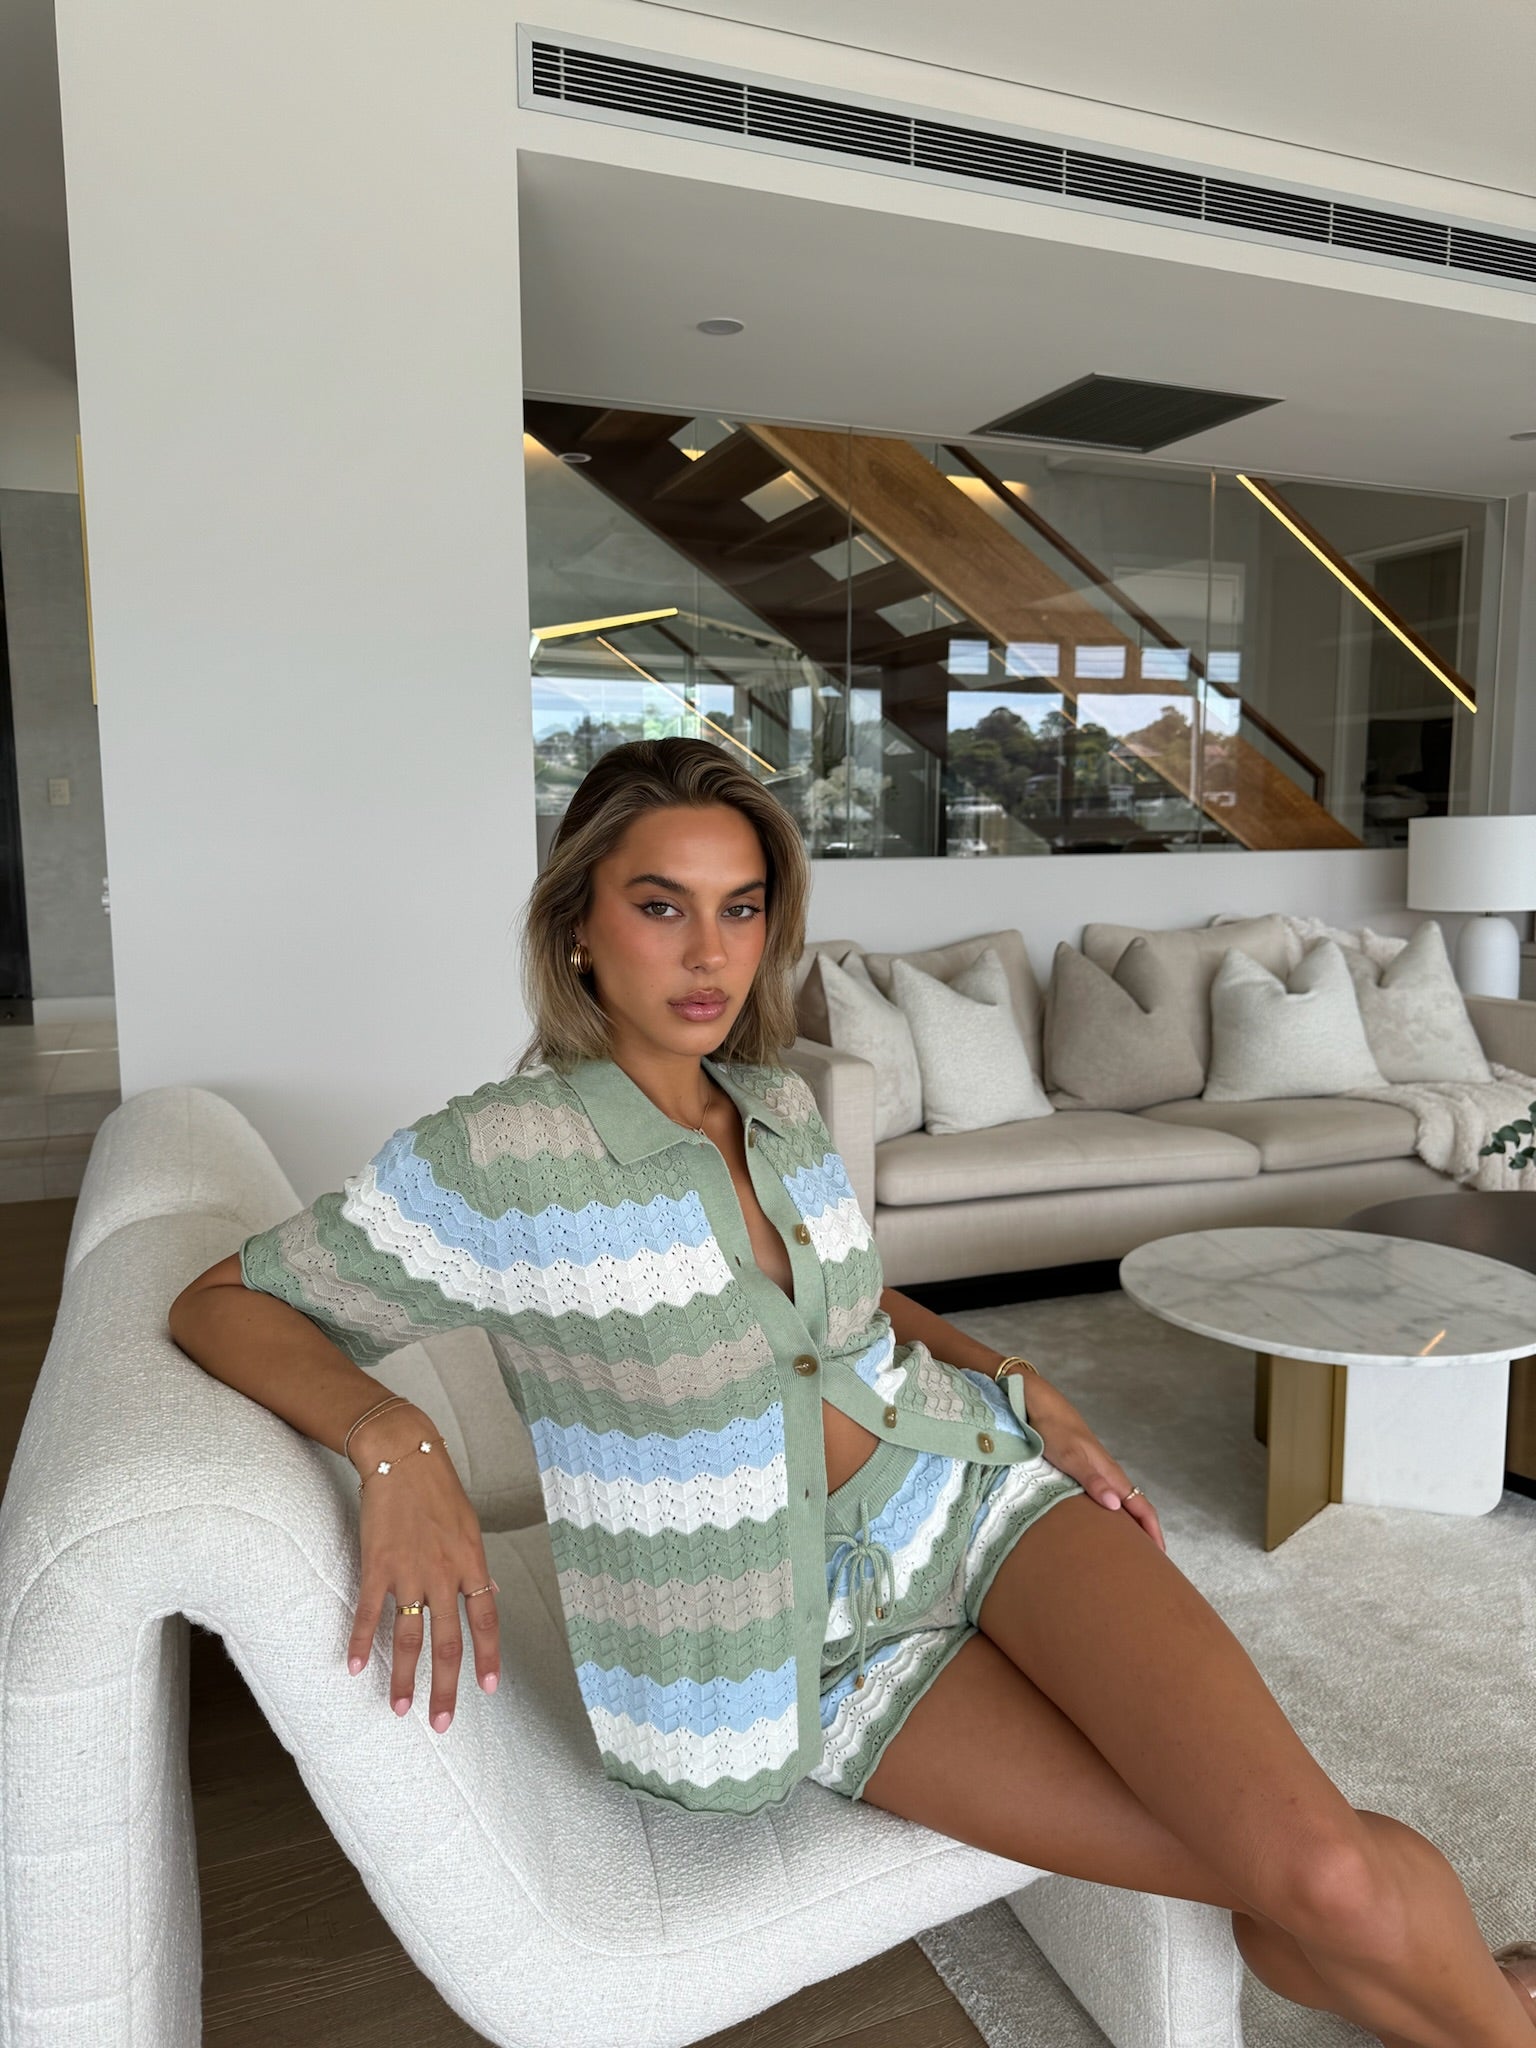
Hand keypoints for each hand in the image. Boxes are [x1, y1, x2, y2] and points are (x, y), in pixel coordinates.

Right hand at [345, 1407, 502, 1728]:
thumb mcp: (469, 1527)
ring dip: (404, 1678)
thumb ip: (475, 1567)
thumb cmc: (438, 1489)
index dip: (488, 1657)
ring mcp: (409, 1572)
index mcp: (472, 1563)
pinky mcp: (377, 1566)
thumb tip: (489, 1598)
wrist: (403, 1456)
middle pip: (448, 1643)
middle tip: (442, 1723)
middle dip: (446, 1687)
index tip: (488, 1690)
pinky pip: (369, 1613)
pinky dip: (361, 1642)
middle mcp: (444, 1574)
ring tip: (400, 1709)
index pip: (486, 1621)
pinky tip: (354, 1666)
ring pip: (409, 1638)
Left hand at [1009, 1375, 1165, 1552]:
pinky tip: (1099, 1525)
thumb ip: (1092, 1479)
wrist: (1038, 1405)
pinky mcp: (1082, 1471)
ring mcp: (1095, 1472)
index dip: (1153, 1530)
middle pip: (1135, 1507)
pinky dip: (1109, 1515)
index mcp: (1110, 1473)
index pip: (1141, 1505)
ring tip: (1126, 1550)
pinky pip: (1103, 1497)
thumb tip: (1116, 1506)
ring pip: (1120, 1503)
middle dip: (1144, 1534)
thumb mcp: (1070, 1456)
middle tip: (1146, 1563)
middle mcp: (1107, 1474)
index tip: (1160, 1557)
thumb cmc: (1053, 1430)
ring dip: (1128, 1525)